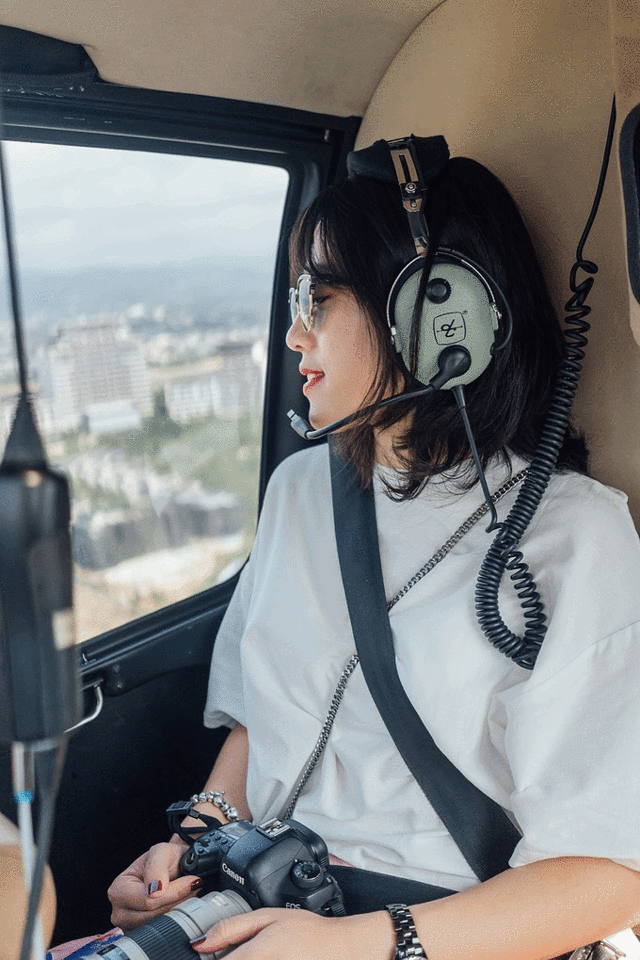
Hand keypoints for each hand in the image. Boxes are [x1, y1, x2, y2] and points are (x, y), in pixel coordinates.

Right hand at [108, 840, 201, 930]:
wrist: (173, 865)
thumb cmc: (164, 858)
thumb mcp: (161, 852)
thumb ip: (156, 867)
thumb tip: (155, 891)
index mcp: (118, 890)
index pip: (148, 901)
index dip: (174, 892)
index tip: (192, 881)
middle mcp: (120, 911)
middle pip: (154, 916)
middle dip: (178, 901)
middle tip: (194, 887)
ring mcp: (130, 926)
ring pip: (160, 926)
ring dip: (179, 909)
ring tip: (188, 893)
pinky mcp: (143, 935)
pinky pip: (163, 932)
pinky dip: (176, 918)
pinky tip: (181, 904)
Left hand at [191, 907, 394, 959]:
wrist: (341, 949)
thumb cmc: (309, 932)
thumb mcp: (270, 917)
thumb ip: (233, 928)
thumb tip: (200, 942)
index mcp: (256, 956)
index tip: (204, 954)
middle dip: (223, 959)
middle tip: (231, 950)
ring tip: (255, 952)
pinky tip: (260, 957)